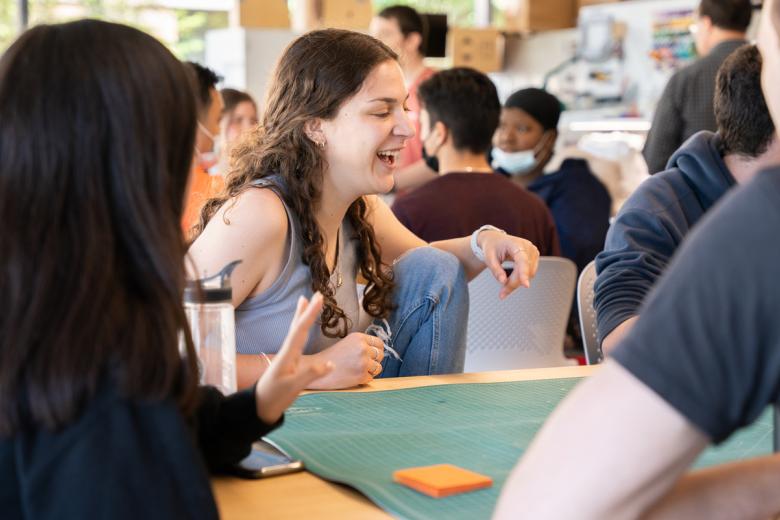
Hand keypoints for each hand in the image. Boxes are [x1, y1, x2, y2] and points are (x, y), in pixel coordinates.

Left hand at [254, 293, 333, 423]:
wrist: (260, 408)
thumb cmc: (274, 397)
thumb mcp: (293, 387)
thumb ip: (311, 374)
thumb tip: (331, 364)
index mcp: (288, 355)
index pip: (300, 330)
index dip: (310, 314)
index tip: (319, 299)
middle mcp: (288, 352)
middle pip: (297, 327)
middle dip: (307, 311)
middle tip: (317, 295)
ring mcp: (288, 357)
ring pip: (296, 332)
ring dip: (302, 317)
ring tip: (304, 302)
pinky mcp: (290, 364)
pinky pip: (298, 342)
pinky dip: (302, 332)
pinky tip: (304, 331)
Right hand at [305, 332, 384, 389]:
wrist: (316, 369)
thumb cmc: (331, 357)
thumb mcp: (347, 343)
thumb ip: (362, 344)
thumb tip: (379, 350)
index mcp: (359, 337)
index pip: (379, 343)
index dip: (376, 350)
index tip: (370, 355)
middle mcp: (362, 348)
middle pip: (381, 355)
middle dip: (374, 360)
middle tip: (361, 364)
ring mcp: (363, 362)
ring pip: (378, 367)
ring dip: (370, 371)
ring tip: (356, 370)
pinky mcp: (361, 375)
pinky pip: (371, 378)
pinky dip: (364, 379)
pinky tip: (352, 377)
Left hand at [478, 231, 539, 298]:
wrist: (496, 240)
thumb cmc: (492, 247)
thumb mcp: (489, 258)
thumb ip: (496, 270)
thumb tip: (503, 282)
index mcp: (516, 243)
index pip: (522, 260)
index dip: (524, 273)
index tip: (526, 285)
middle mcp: (528, 247)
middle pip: (525, 270)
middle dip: (513, 283)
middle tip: (502, 293)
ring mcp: (533, 252)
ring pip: (529, 274)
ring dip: (517, 283)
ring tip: (504, 285)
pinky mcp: (534, 258)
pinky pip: (530, 273)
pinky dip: (520, 279)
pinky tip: (511, 278)